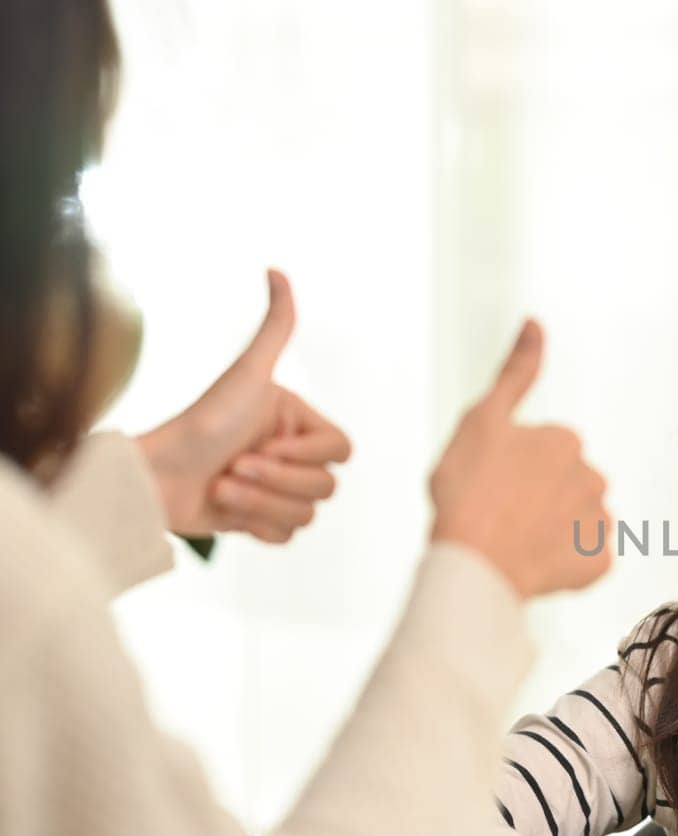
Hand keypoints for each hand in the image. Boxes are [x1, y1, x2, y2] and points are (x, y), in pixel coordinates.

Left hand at [136, 270, 350, 541]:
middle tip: (233, 466)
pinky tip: (228, 509)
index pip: (340, 450)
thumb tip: (277, 269)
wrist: (152, 476)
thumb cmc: (199, 422)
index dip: (305, 454)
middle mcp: (290, 455)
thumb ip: (274, 327)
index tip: (264, 441)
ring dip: (260, 503)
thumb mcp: (246, 375)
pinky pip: (288, 537)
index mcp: (297, 422)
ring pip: (308, 515)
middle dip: (276, 481)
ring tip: (221, 486)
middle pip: (327, 487)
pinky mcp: (259, 522)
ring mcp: (276, 490)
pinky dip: (257, 526)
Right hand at [429, 319, 611, 597]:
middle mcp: (594, 477)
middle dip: (537, 497)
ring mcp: (600, 522)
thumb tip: (535, 321)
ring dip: (551, 529)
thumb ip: (516, 372)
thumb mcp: (482, 419)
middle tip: (500, 514)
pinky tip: (533, 564)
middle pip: (562, 486)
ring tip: (515, 542)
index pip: (540, 452)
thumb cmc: (467, 490)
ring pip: (573, 521)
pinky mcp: (600, 563)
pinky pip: (583, 558)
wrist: (474, 563)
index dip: (509, 468)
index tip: (488, 483)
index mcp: (566, 439)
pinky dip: (562, 562)